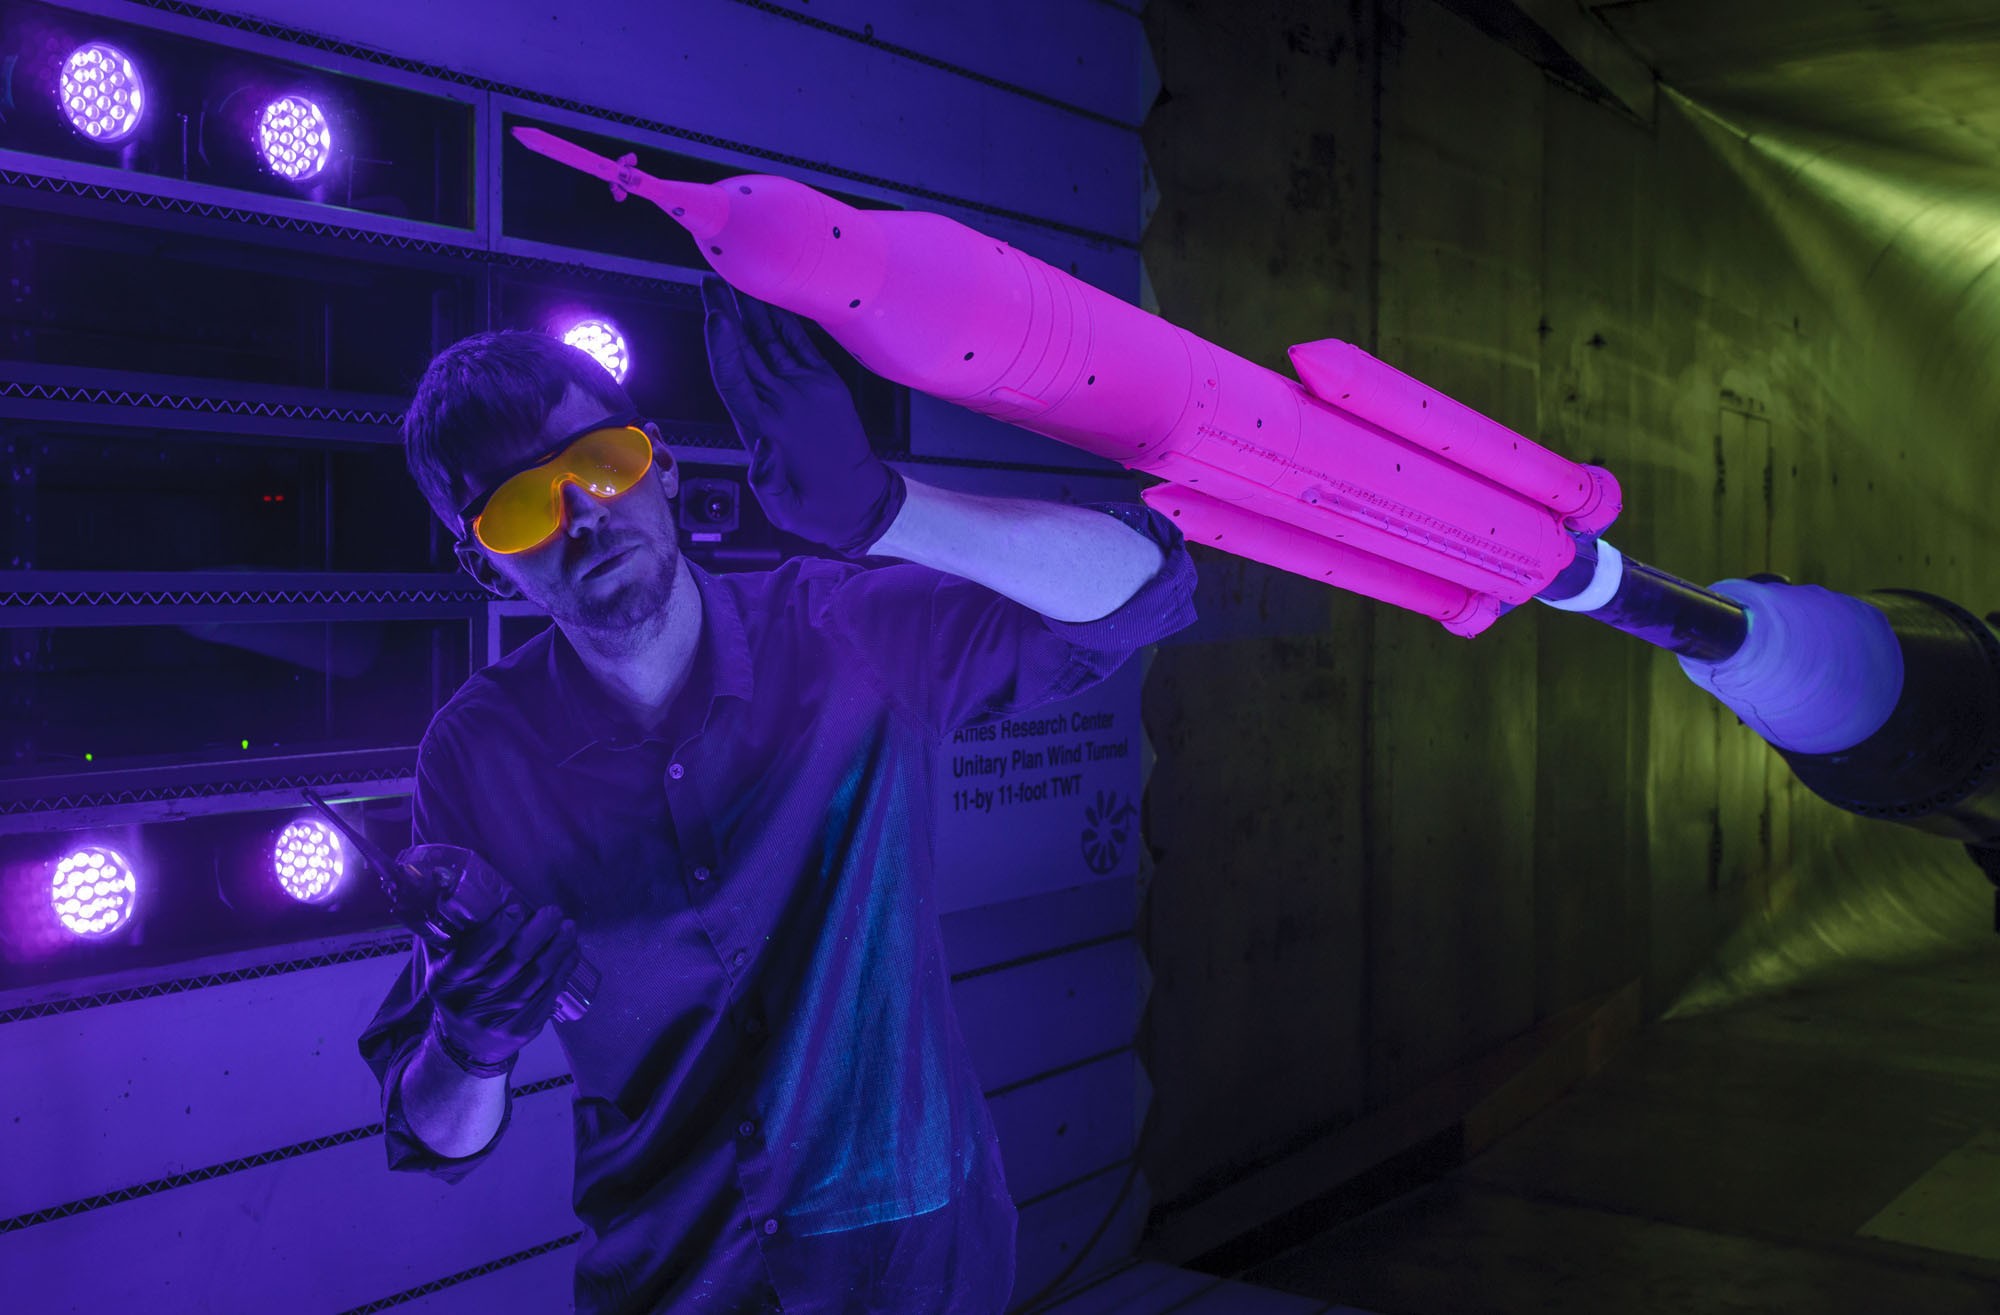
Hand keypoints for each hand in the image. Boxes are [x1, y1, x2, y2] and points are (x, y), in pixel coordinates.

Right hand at [421, 903, 580, 1075]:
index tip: (516, 907)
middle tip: (552, 911)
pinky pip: (550, 991)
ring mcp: (501, 1015)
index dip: (498, 929)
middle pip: (514, 961)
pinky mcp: (525, 1026)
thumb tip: (454, 889)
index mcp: (448, 980)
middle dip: (538, 932)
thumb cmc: (457, 991)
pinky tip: (571, 949)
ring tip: (568, 926)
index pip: (474, 953)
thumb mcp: (439, 966)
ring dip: (558, 947)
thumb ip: (446, 935)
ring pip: (538, 976)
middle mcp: (474, 999)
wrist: (468, 1044)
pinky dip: (564, 967)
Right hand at [701, 275, 905, 556]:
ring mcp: (809, 389)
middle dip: (728, 314)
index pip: (734, 377)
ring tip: (734, 282)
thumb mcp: (781, 509)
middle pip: (748, 349)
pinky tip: (771, 304)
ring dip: (752, 310)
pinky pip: (801, 345)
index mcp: (766, 428)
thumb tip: (758, 448)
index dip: (720, 344)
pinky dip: (785, 323)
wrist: (865, 503)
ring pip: (772, 341)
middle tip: (710, 281)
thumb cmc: (815, 508)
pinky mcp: (828, 385)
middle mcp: (786, 401)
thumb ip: (765, 479)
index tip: (712, 313)